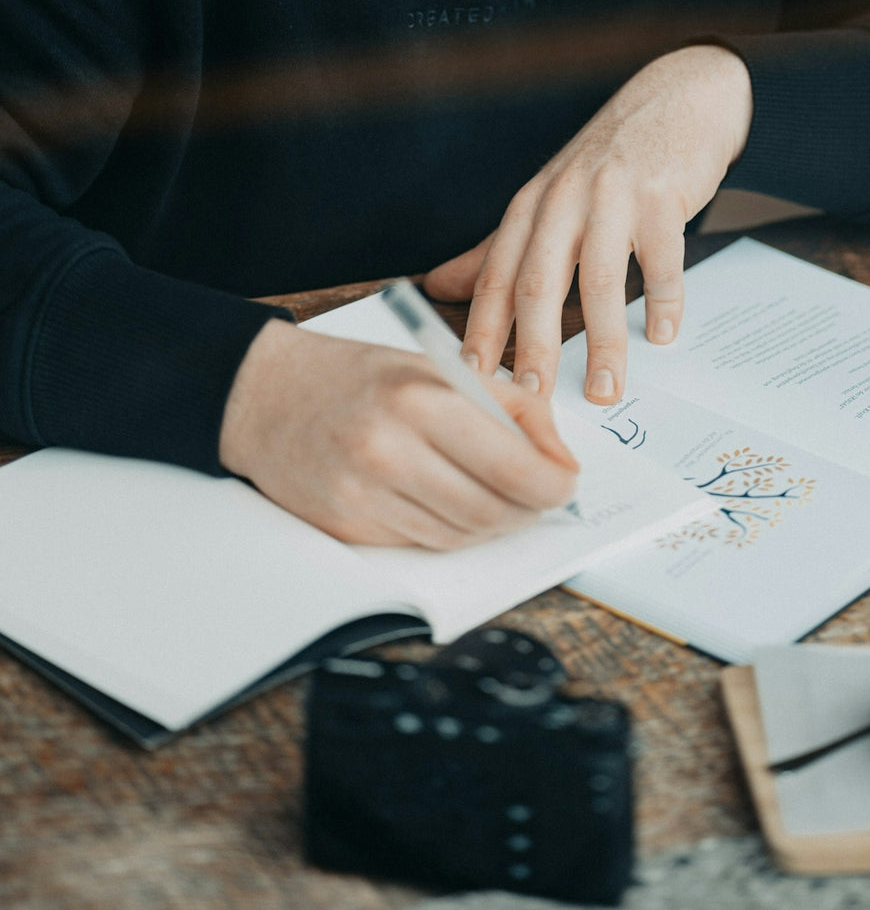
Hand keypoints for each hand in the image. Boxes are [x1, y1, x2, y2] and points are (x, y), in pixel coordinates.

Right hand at [219, 318, 577, 545]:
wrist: (264, 394)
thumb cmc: (358, 376)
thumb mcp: (440, 366)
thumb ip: (510, 406)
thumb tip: (560, 459)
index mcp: (422, 401)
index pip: (515, 469)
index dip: (555, 486)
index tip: (566, 482)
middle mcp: (391, 452)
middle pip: (492, 513)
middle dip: (529, 509)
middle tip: (538, 495)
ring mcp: (365, 497)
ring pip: (461, 537)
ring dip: (491, 522)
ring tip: (491, 492)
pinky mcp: (348, 529)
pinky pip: (422, 543)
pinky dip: (447, 528)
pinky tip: (442, 498)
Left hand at [425, 45, 752, 404]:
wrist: (677, 96)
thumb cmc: (609, 160)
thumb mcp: (547, 198)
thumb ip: (496, 249)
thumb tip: (438, 287)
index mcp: (531, 206)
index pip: (496, 274)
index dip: (482, 328)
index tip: (473, 377)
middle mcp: (564, 199)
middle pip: (540, 280)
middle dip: (533, 342)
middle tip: (533, 394)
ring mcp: (614, 195)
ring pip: (600, 276)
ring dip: (603, 339)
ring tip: (604, 386)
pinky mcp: (663, 195)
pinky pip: (661, 256)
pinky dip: (663, 299)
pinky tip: (663, 335)